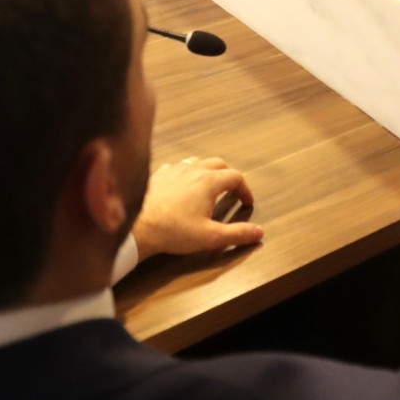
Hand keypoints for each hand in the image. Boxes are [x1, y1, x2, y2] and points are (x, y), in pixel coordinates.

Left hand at [131, 156, 263, 258]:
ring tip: (209, 186)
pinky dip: (186, 173)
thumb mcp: (211, 237)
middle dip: (229, 177)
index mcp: (209, 181)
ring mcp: (174, 169)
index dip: (245, 189)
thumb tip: (260, 232)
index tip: (247, 202)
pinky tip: (182, 185)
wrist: (139, 226)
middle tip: (232, 193)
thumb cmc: (175, 232)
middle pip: (218, 164)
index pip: (236, 177)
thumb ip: (237, 234)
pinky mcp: (159, 174)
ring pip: (197, 162)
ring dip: (208, 171)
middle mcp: (193, 169)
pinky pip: (177, 166)